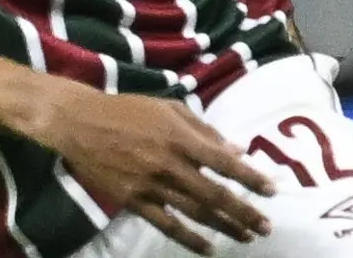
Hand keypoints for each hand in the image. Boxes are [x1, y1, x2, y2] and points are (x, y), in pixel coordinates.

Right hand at [36, 87, 275, 255]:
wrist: (81, 122)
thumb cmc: (128, 110)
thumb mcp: (169, 109)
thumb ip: (204, 130)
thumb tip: (237, 150)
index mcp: (180, 138)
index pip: (224, 163)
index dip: (250, 178)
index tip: (271, 191)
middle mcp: (170, 164)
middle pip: (215, 194)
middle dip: (244, 211)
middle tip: (266, 226)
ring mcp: (152, 185)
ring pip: (196, 212)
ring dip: (225, 226)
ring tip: (247, 237)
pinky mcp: (135, 201)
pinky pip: (167, 224)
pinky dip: (189, 239)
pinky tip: (208, 249)